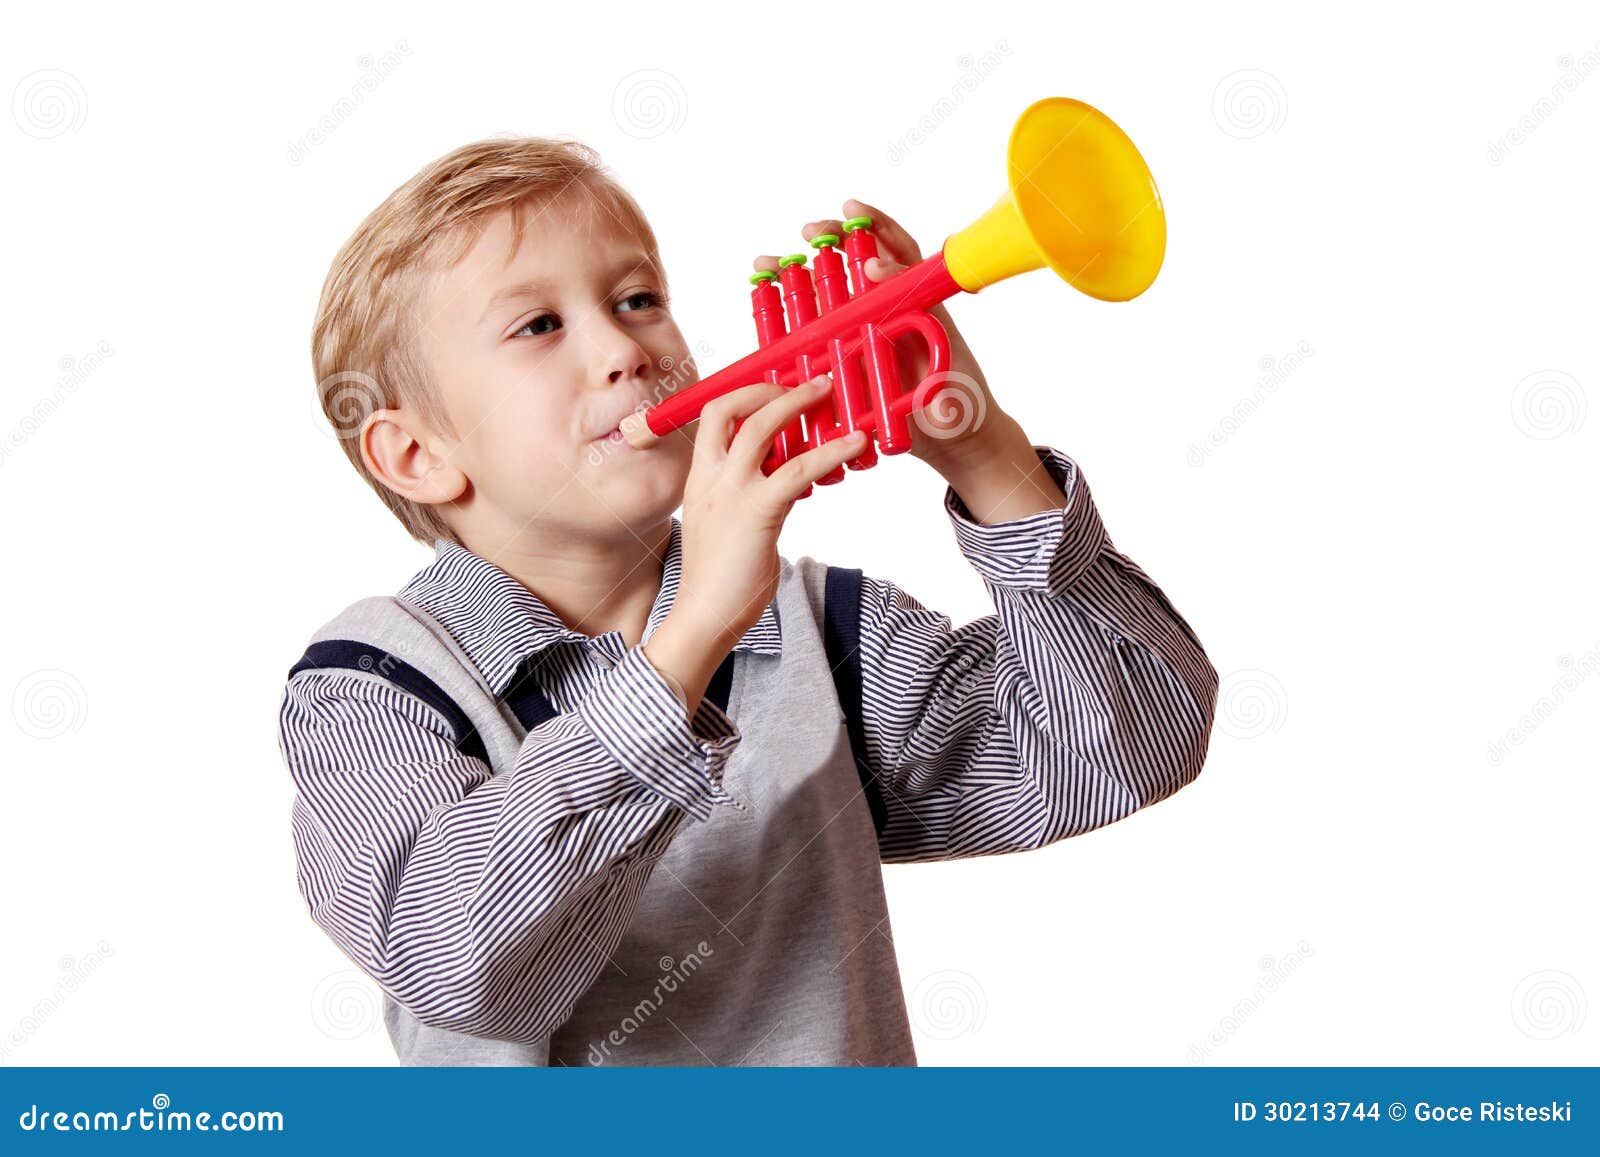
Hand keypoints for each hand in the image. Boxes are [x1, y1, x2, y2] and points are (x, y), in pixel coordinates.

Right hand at [671, 377, 869, 652]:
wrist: (704, 617)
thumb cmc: (719, 579)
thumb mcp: (726, 524)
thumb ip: (747, 496)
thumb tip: (781, 481)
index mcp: (699, 478)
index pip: (712, 417)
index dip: (743, 395)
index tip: (772, 389)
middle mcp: (710, 477)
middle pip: (729, 407)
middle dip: (767, 388)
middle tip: (803, 384)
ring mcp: (731, 492)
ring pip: (762, 426)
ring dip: (798, 402)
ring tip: (827, 390)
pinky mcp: (758, 512)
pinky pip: (798, 470)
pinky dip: (831, 451)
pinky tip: (855, 443)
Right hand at [752, 198, 1007, 467]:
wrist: (950, 442)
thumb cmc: (962, 414)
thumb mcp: (957, 400)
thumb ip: (946, 396)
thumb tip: (935, 401)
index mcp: (922, 311)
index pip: (905, 259)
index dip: (884, 237)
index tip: (860, 232)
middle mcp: (891, 315)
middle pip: (861, 260)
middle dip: (833, 237)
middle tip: (809, 230)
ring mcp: (867, 335)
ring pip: (831, 292)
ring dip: (799, 274)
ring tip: (767, 265)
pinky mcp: (847, 359)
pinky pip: (816, 330)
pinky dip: (789, 315)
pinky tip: (765, 305)